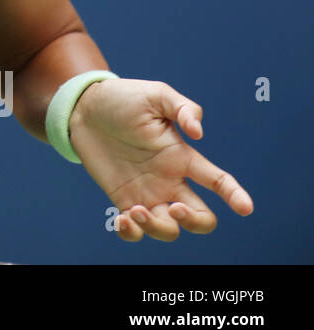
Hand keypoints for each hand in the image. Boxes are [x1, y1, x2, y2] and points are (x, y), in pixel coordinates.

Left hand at [68, 78, 253, 241]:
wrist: (84, 107)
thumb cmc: (123, 98)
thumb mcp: (155, 95)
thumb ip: (183, 108)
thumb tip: (199, 132)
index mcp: (182, 157)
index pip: (218, 181)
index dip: (235, 195)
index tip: (245, 208)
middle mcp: (170, 180)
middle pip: (200, 217)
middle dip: (194, 222)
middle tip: (172, 208)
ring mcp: (147, 193)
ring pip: (168, 230)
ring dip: (157, 228)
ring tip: (135, 211)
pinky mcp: (122, 199)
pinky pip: (134, 231)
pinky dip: (132, 234)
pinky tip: (122, 220)